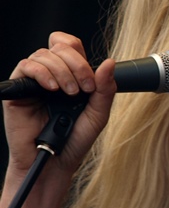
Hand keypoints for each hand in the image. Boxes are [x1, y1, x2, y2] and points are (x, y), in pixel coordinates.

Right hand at [3, 32, 115, 185]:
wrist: (56, 161)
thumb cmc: (75, 140)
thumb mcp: (98, 114)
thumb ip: (105, 89)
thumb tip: (110, 62)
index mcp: (71, 76)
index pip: (71, 46)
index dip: (81, 55)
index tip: (91, 81)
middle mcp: (52, 74)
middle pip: (59, 46)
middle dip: (76, 64)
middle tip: (84, 88)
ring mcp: (34, 81)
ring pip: (43, 54)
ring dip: (62, 71)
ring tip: (69, 94)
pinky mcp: (18, 90)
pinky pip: (25, 67)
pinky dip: (42, 73)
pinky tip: (52, 89)